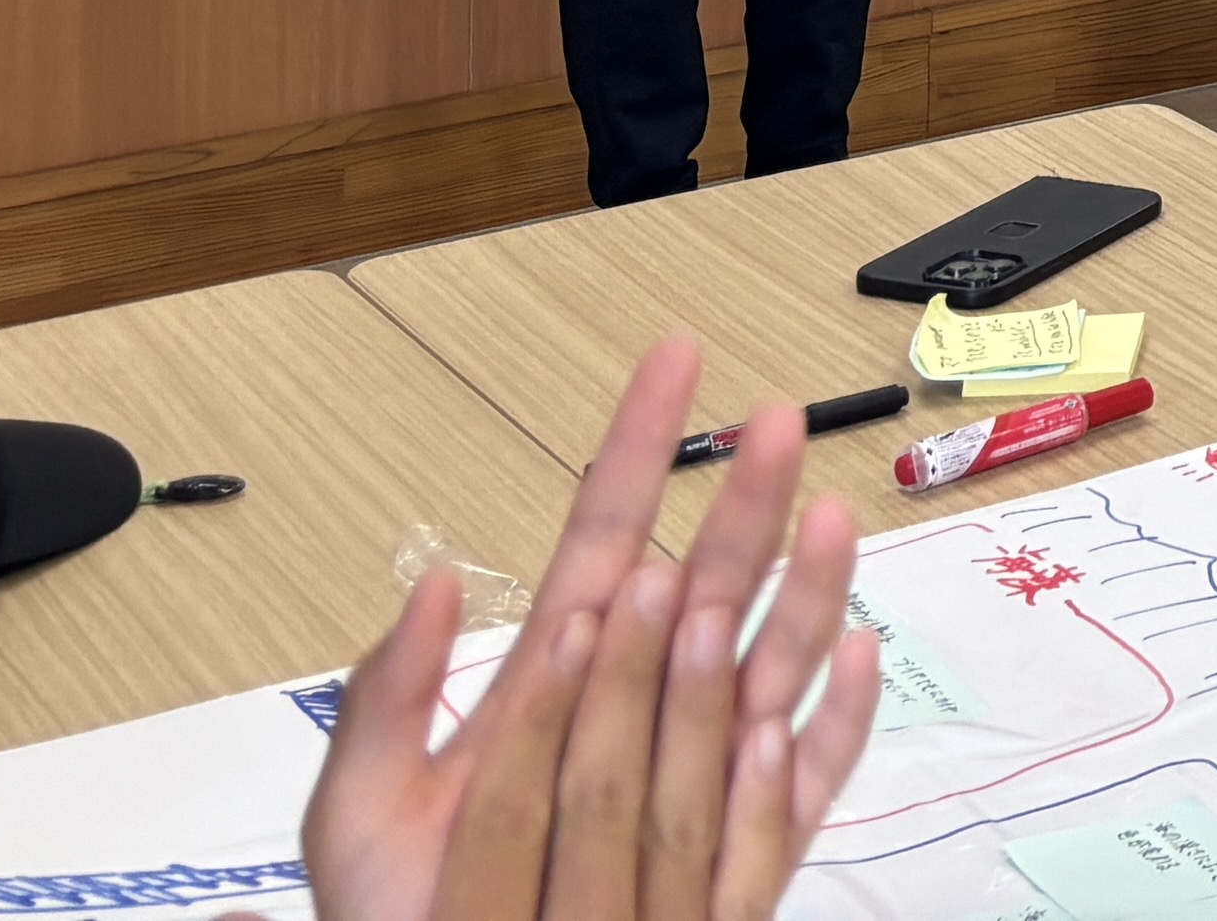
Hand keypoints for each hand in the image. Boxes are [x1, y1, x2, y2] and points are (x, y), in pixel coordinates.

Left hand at [301, 332, 880, 920]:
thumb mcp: (361, 809)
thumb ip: (388, 699)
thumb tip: (433, 582)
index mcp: (548, 681)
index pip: (603, 535)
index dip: (640, 446)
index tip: (674, 358)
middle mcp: (630, 710)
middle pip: (701, 580)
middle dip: (744, 495)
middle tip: (782, 417)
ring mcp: (686, 777)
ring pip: (763, 663)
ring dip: (803, 588)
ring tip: (834, 515)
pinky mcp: (727, 859)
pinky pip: (799, 787)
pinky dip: (835, 724)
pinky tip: (855, 657)